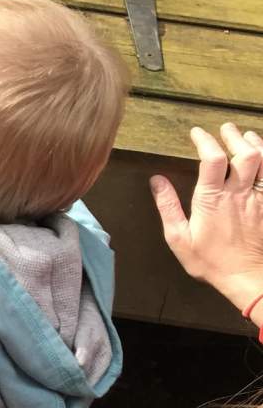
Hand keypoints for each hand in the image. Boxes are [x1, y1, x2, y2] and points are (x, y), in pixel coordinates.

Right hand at [151, 124, 262, 323]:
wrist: (248, 279)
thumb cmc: (211, 262)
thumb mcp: (178, 238)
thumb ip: (168, 206)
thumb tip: (156, 180)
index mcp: (213, 199)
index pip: (212, 158)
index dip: (205, 140)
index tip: (197, 132)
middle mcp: (239, 194)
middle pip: (245, 153)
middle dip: (235, 135)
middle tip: (226, 128)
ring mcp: (259, 199)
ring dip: (257, 145)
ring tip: (248, 136)